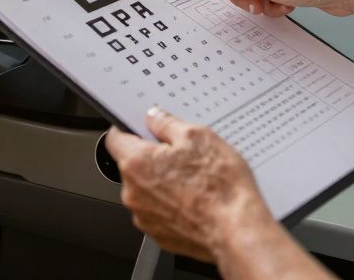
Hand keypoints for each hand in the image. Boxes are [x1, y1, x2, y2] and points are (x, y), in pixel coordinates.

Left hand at [106, 108, 275, 264]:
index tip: (143, 128)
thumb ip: (167, 124)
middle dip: (153, 158)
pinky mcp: (159, 234)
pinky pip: (159, 211)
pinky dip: (172, 204)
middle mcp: (133, 193)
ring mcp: (145, 217)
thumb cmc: (220, 189)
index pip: (116, 138)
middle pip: (133, 165)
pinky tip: (195, 199)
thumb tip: (155, 118)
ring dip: (162, 182)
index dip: (129, 129)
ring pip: (146, 190)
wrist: (237, 232)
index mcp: (136, 164)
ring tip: (194, 181)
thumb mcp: (198, 137)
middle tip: (182, 155)